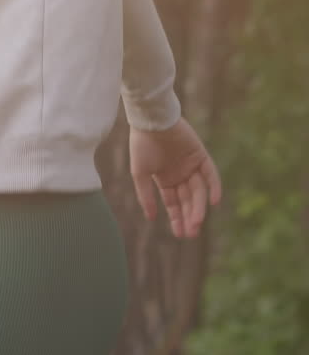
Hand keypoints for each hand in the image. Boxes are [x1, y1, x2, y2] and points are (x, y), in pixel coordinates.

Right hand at [128, 117, 221, 239]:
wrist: (151, 120)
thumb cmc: (141, 145)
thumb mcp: (140, 173)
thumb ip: (145, 195)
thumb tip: (150, 218)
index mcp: (165, 179)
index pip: (174, 203)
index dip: (177, 218)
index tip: (180, 234)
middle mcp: (180, 174)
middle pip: (188, 200)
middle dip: (189, 216)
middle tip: (191, 233)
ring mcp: (191, 165)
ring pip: (199, 191)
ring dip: (198, 206)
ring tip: (196, 222)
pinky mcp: (201, 155)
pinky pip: (211, 174)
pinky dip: (214, 187)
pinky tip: (213, 202)